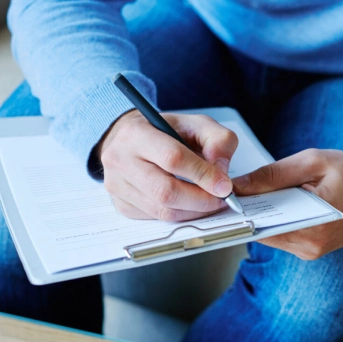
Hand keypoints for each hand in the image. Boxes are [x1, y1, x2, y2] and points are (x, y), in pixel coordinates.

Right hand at [97, 110, 238, 220]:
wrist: (127, 140)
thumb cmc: (163, 131)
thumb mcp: (195, 123)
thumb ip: (217, 139)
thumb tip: (221, 170)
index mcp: (137, 133)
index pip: (173, 158)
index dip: (203, 175)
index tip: (225, 185)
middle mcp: (121, 160)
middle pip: (166, 191)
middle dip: (201, 200)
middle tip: (222, 199)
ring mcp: (118, 185)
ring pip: (162, 210)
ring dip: (194, 211)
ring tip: (210, 202)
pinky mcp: (121, 204)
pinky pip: (156, 218)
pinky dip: (180, 215)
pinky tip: (191, 205)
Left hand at [233, 149, 342, 259]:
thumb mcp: (313, 162)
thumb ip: (273, 174)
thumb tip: (239, 186)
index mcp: (314, 225)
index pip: (261, 225)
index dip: (241, 210)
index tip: (226, 194)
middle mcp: (310, 246)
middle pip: (262, 232)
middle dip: (250, 211)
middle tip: (238, 189)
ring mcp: (311, 251)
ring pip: (270, 235)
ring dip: (262, 216)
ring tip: (258, 192)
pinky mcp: (311, 250)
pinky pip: (282, 236)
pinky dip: (275, 220)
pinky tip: (275, 203)